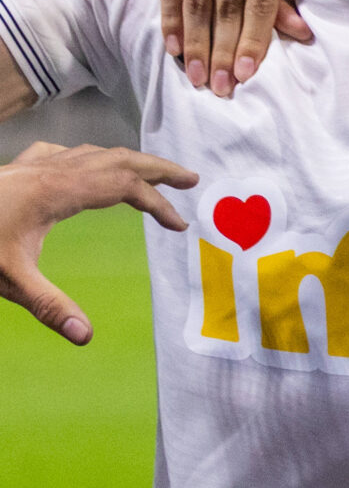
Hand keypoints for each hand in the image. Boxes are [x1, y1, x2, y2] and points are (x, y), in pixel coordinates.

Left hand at [0, 142, 194, 342]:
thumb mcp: (8, 280)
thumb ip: (49, 306)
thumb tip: (85, 336)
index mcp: (57, 191)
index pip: (124, 187)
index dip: (157, 203)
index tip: (178, 224)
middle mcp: (50, 170)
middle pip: (118, 158)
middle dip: (158, 167)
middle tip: (190, 179)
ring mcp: (33, 165)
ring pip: (94, 152)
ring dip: (128, 160)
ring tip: (150, 174)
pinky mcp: (18, 169)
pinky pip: (66, 153)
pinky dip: (91, 158)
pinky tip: (83, 168)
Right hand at [158, 0, 309, 96]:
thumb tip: (303, 35)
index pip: (260, 1)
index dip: (253, 41)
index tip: (246, 75)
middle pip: (225, 6)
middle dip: (221, 52)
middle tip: (219, 89)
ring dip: (195, 44)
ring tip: (197, 77)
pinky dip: (171, 17)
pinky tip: (174, 46)